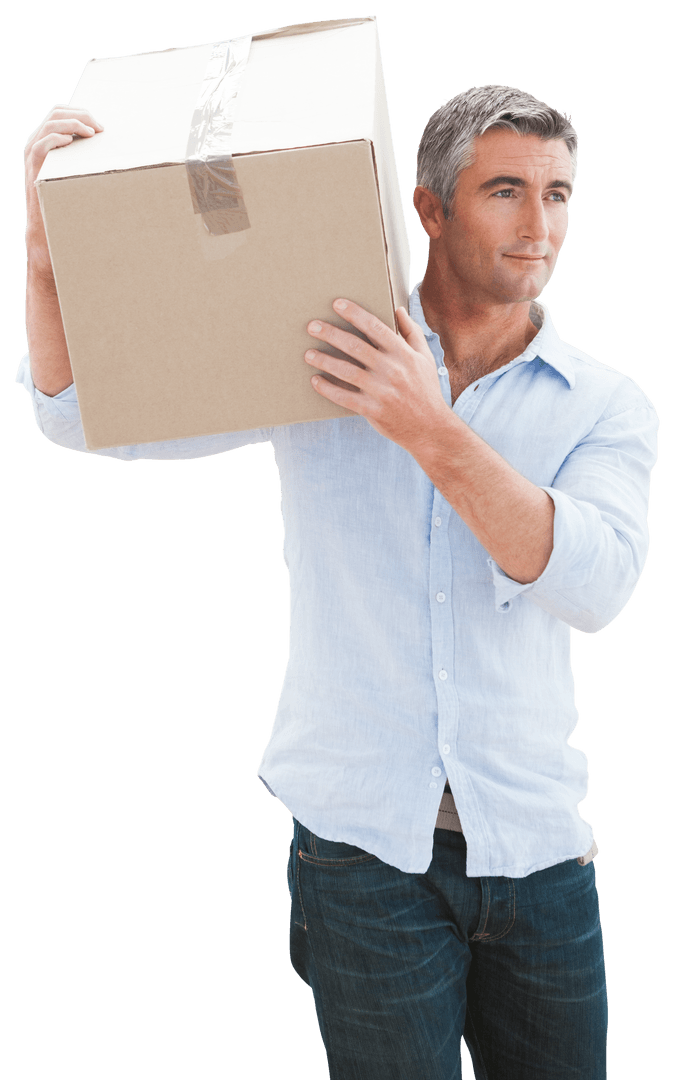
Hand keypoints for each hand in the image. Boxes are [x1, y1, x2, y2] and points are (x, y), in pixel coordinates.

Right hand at [24, 106, 102, 262]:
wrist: (47, 225)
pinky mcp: (33, 167)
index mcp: (46, 140)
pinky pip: (42, 145)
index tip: (100, 125)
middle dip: (81, 115)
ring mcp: (33, 154)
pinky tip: (72, 142)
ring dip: (74, 124)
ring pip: (51, 124)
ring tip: (92, 134)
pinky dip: (57, 139)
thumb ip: (83, 161)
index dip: (81, 113)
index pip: (60, 113)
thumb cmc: (66, 202)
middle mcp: (37, 142)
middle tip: (100, 128)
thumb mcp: (74, 174)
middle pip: (57, 113)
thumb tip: (110, 155)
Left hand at [305, 299, 452, 454]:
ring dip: (325, 361)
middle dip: (332, 334)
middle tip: (312, 326)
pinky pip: (345, 398)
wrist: (430, 428)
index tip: (337, 304)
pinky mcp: (373, 410)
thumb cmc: (426, 390)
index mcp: (404, 354)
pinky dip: (328, 389)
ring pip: (347, 371)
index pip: (376, 328)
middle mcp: (392, 370)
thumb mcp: (425, 358)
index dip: (355, 314)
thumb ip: (412, 332)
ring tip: (308, 353)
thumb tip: (398, 310)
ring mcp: (382, 392)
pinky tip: (316, 380)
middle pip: (356, 347)